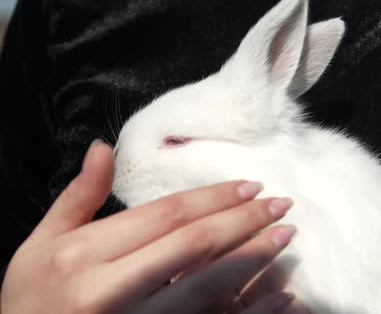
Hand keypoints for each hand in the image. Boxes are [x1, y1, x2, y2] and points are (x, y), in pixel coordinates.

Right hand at [0, 140, 300, 313]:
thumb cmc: (33, 297)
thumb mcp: (43, 243)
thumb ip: (79, 197)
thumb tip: (104, 147)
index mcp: (84, 254)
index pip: (165, 216)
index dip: (213, 198)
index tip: (249, 186)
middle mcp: (112, 288)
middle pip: (193, 245)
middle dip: (243, 221)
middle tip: (281, 204)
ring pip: (207, 285)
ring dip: (252, 258)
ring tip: (284, 236)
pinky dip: (250, 309)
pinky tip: (280, 294)